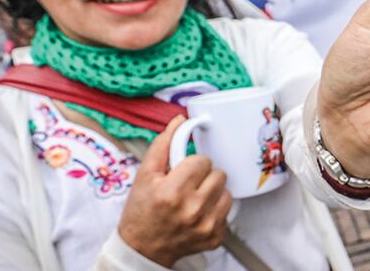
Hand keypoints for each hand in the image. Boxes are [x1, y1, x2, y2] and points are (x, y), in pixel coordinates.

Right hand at [118, 116, 233, 266]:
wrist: (143, 248)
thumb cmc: (142, 211)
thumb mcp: (145, 175)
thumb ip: (163, 145)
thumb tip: (180, 120)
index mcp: (172, 192)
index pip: (202, 161)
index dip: (192, 164)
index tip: (183, 173)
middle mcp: (192, 210)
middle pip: (218, 174)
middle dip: (204, 176)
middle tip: (188, 185)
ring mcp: (205, 226)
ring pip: (227, 191)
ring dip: (213, 192)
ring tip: (195, 198)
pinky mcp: (215, 237)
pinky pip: (228, 211)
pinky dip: (216, 209)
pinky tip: (199, 213)